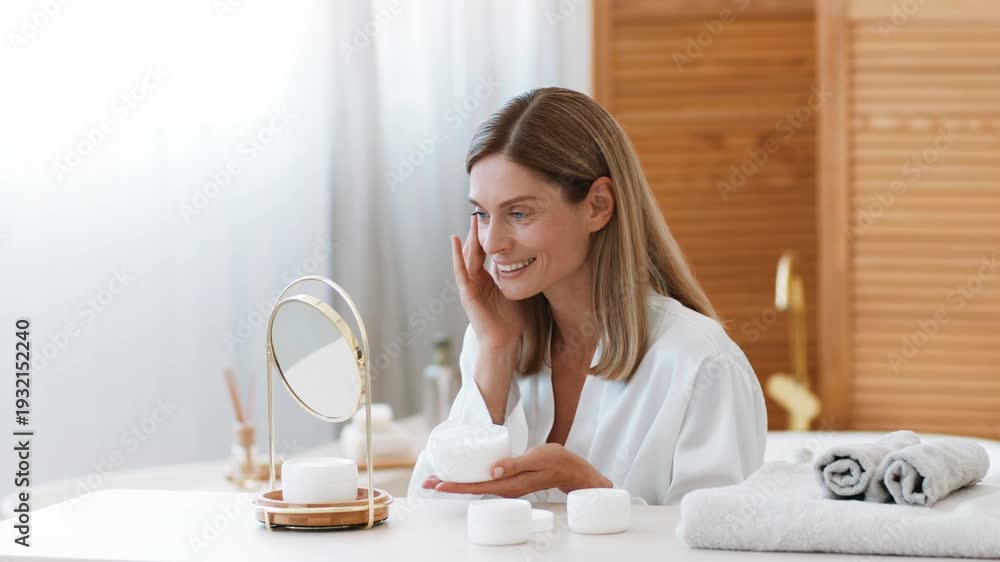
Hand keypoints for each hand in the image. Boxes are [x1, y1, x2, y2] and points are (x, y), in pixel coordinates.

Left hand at [421, 443, 611, 496]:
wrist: (572, 470)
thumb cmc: (557, 461)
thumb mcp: (537, 457)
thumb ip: (515, 464)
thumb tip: (493, 471)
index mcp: (510, 485)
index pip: (476, 487)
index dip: (455, 485)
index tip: (437, 483)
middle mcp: (506, 489)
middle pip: (471, 489)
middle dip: (449, 485)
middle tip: (427, 481)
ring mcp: (507, 487)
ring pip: (477, 486)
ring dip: (458, 482)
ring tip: (439, 476)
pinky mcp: (509, 481)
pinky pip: (485, 482)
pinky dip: (470, 478)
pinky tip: (463, 473)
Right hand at [450, 214, 527, 349]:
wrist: (504, 340)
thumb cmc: (512, 319)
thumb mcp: (516, 289)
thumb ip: (518, 274)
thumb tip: (531, 256)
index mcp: (487, 279)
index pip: (484, 252)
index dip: (486, 236)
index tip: (490, 218)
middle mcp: (476, 280)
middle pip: (475, 251)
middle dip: (477, 232)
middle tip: (480, 211)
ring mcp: (469, 286)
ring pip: (467, 257)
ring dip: (469, 238)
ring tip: (472, 220)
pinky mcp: (467, 293)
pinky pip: (461, 271)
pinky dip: (457, 256)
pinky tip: (455, 241)